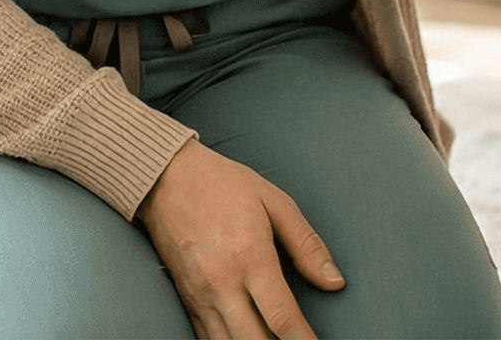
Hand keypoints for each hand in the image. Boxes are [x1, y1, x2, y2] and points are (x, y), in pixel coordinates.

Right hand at [137, 140, 343, 338]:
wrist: (165, 178)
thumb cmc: (222, 185)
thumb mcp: (274, 202)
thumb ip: (307, 245)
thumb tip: (334, 281)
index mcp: (250, 257)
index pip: (282, 317)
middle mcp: (222, 283)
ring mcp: (201, 295)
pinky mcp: (187, 300)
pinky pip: (206, 339)